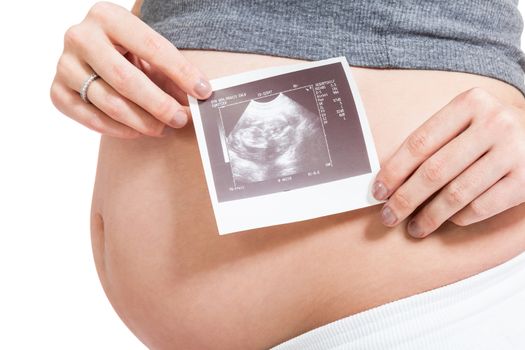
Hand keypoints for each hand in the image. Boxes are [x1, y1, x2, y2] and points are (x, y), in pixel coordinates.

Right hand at [50, 1, 211, 137]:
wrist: (94, 55)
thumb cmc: (128, 53)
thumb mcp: (150, 53)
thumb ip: (171, 72)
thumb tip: (198, 97)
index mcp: (107, 16)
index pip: (151, 46)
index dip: (181, 71)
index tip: (203, 91)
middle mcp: (80, 37)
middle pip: (125, 79)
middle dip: (158, 103)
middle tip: (181, 118)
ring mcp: (65, 64)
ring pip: (108, 102)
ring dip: (142, 121)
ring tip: (164, 128)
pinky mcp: (57, 91)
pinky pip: (90, 118)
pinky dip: (118, 129)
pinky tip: (139, 132)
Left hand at [372, 88, 524, 237]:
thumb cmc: (494, 130)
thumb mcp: (468, 119)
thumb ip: (435, 139)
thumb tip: (391, 178)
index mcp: (470, 103)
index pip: (419, 142)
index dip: (394, 171)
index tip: (378, 191)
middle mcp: (494, 123)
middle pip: (434, 171)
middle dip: (405, 199)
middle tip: (388, 216)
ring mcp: (514, 151)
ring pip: (457, 194)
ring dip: (429, 216)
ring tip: (414, 227)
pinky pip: (482, 206)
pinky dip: (460, 217)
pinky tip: (449, 221)